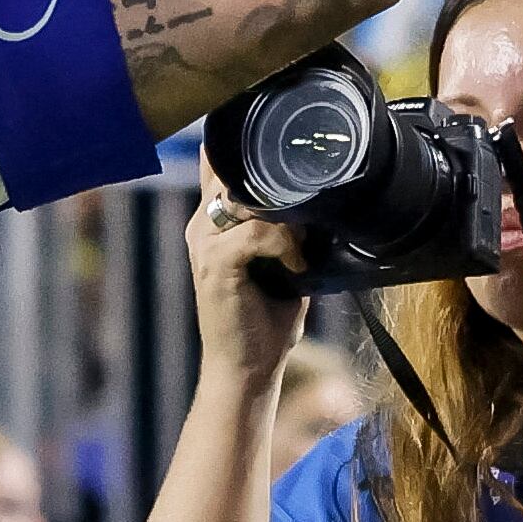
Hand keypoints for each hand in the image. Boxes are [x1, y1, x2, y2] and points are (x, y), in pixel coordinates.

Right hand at [188, 181, 309, 402]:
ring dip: (285, 217)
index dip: (253, 152)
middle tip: (305, 216)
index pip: (222, 163)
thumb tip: (320, 195)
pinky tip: (295, 267)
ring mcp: (204, 243)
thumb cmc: (263, 320)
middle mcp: (202, 225)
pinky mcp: (215, 263)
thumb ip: (282, 226)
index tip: (291, 159)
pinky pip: (257, 232)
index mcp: (211, 220)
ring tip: (299, 247)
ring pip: (249, 198)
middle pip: (236, 171)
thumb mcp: (277, 263)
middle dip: (277, 184)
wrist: (246, 368)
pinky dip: (284, 246)